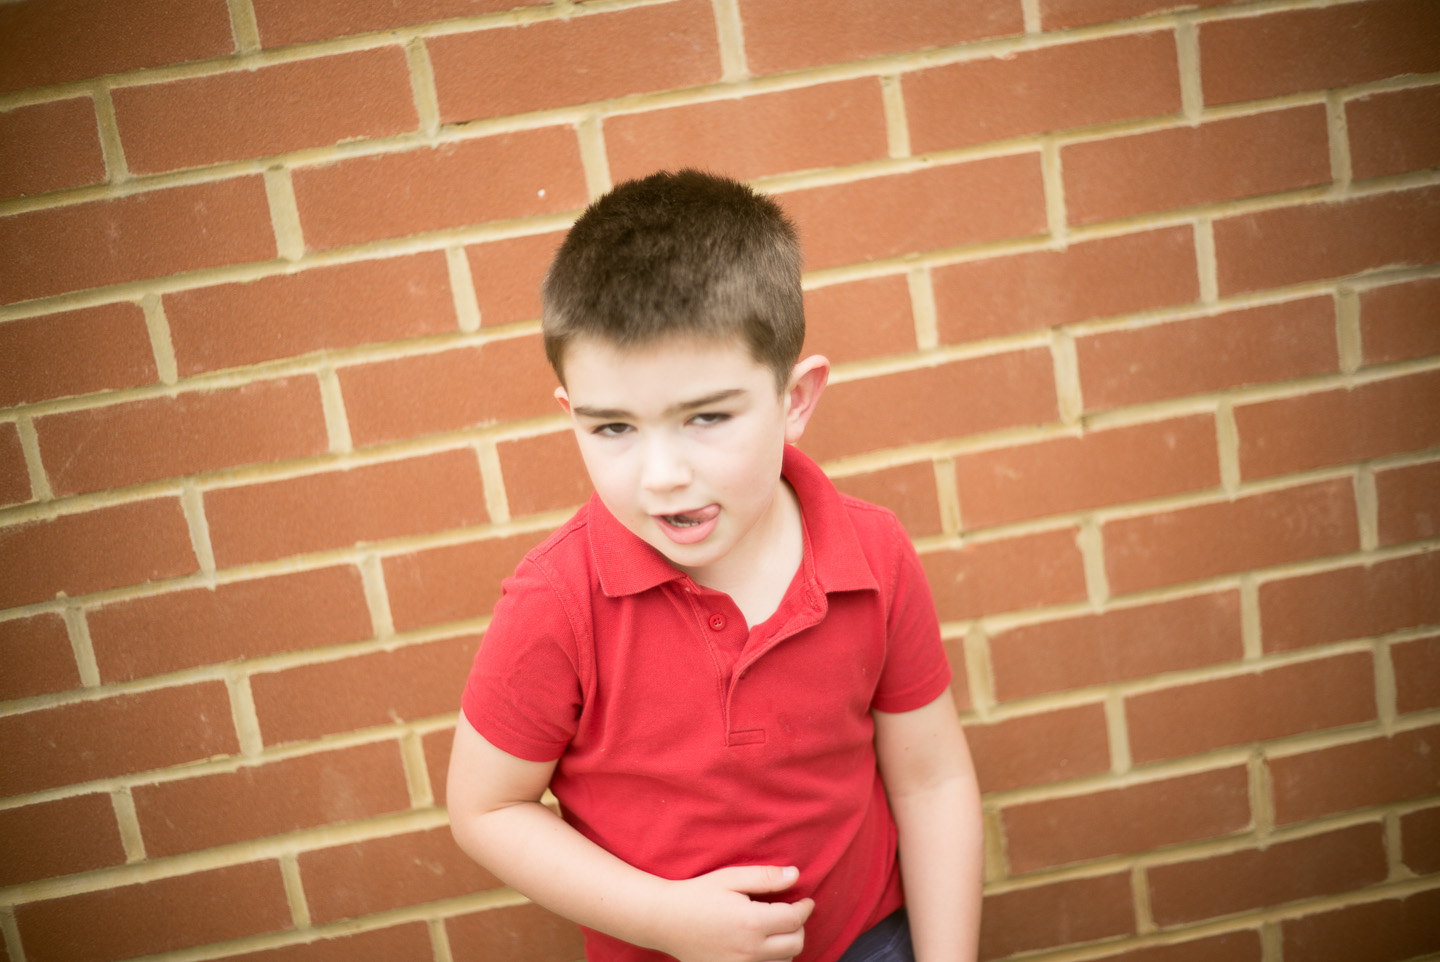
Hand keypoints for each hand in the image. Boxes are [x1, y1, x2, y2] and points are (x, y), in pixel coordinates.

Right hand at [651, 865, 815, 961]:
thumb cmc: (697, 894)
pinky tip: (761, 942)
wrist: (664, 920)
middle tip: (791, 912)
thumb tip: (796, 875)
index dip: (805, 908)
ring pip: (784, 960)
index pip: (795, 919)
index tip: (806, 900)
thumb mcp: (730, 877)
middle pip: (795, 943)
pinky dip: (771, 958)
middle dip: (799, 926)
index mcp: (752, 922)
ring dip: (787, 944)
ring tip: (775, 927)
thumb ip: (765, 877)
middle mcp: (750, 949)